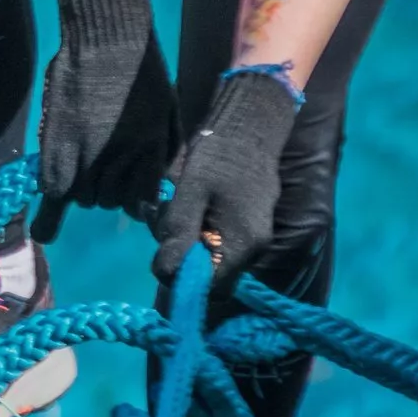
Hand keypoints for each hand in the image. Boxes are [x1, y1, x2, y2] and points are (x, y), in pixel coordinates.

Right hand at [33, 0, 180, 239]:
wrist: (108, 40)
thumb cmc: (142, 70)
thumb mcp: (168, 113)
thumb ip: (166, 151)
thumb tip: (164, 183)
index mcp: (151, 153)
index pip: (143, 203)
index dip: (137, 203)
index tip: (132, 200)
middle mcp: (121, 162)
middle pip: (109, 201)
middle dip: (107, 189)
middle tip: (101, 163)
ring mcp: (87, 159)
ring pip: (83, 197)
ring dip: (82, 187)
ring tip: (79, 163)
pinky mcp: (56, 151)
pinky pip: (54, 194)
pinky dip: (51, 212)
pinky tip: (47, 230)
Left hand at [150, 68, 303, 287]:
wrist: (247, 129)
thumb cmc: (217, 158)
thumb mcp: (190, 194)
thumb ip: (179, 235)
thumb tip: (167, 274)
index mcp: (241, 245)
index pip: (211, 288)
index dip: (183, 278)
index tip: (165, 251)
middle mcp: (253, 249)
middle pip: (209, 275)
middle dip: (181, 256)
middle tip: (164, 221)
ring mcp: (253, 239)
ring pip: (210, 258)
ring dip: (185, 240)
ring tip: (172, 207)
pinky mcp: (247, 227)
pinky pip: (215, 243)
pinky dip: (196, 230)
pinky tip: (185, 206)